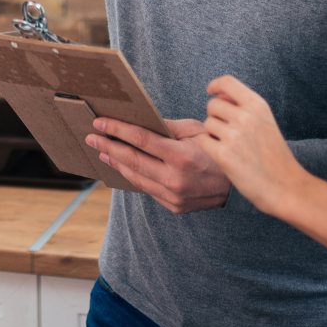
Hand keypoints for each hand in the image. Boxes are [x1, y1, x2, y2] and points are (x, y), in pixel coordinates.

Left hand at [86, 117, 230, 212]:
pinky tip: (122, 166)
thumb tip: (142, 120)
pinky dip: (132, 176)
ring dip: (115, 163)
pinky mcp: (172, 206)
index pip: (141, 140)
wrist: (235, 188)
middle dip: (108, 146)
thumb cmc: (216, 151)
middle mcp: (174, 179)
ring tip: (102, 151)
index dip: (118, 130)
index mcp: (181, 156)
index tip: (100, 122)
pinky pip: (146, 188)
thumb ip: (169, 127)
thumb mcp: (197, 131)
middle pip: (132, 160)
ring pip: (135, 177)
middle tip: (91, 137)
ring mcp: (172, 196)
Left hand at [198, 75, 308, 217]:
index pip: (227, 82)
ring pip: (207, 124)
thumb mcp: (266, 122)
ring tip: (230, 147)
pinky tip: (223, 155)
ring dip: (213, 134)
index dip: (215, 85)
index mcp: (257, 105)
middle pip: (213, 105)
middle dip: (215, 117)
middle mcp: (245, 116)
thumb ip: (243, 106)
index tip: (211, 91)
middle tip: (227, 132)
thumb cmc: (275, 156)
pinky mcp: (223, 155)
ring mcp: (234, 135)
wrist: (287, 187)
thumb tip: (218, 95)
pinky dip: (209, 148)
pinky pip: (203, 141)